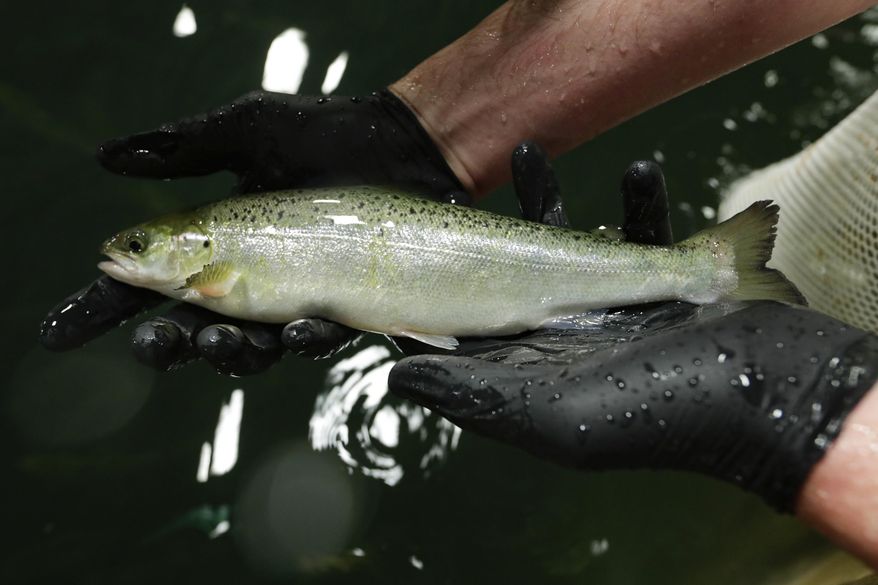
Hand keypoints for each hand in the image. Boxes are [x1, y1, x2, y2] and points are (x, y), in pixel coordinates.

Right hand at [40, 89, 465, 373]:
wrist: (400, 145)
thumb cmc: (324, 133)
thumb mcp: (248, 132)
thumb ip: (186, 149)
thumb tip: (108, 157)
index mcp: (215, 240)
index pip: (150, 279)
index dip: (107, 306)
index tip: (62, 331)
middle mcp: (249, 277)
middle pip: (192, 329)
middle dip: (169, 345)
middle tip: (157, 343)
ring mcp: (295, 297)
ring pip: (251, 348)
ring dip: (229, 354)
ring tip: (220, 342)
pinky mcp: (343, 307)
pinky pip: (317, 337)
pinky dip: (304, 337)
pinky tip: (299, 326)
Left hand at [388, 161, 877, 512]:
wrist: (758, 401)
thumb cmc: (646, 417)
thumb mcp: (543, 417)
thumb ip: (470, 394)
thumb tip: (394, 376)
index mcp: (534, 363)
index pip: (474, 318)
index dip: (442, 280)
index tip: (414, 233)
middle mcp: (567, 333)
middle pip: (515, 269)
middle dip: (486, 229)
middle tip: (459, 187)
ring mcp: (614, 307)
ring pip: (574, 240)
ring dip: (553, 198)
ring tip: (533, 154)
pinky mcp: (661, 287)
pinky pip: (645, 233)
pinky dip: (642, 202)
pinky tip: (641, 169)